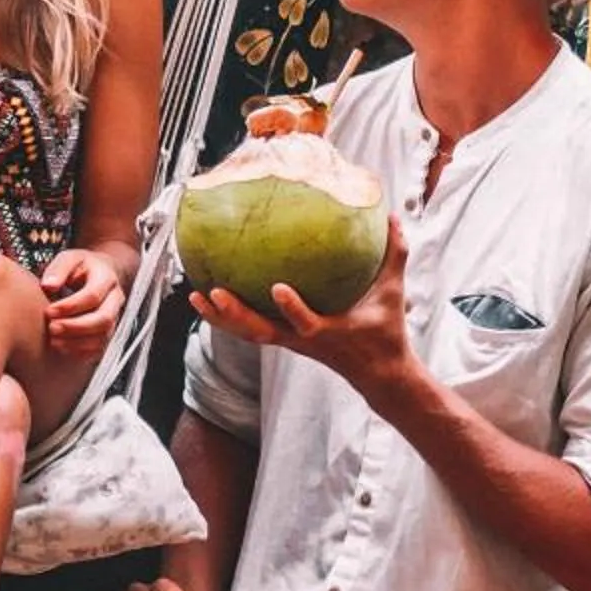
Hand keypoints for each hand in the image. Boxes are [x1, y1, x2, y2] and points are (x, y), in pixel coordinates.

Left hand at [39, 247, 127, 355]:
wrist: (100, 273)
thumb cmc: (81, 266)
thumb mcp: (69, 258)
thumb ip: (58, 269)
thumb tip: (48, 285)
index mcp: (106, 278)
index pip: (92, 296)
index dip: (70, 306)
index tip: (49, 311)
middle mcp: (115, 299)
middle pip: (104, 320)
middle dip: (76, 327)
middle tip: (52, 328)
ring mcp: (115, 317)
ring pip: (103, 337)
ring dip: (77, 342)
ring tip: (54, 340)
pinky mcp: (109, 331)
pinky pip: (100, 348)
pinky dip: (81, 351)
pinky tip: (62, 347)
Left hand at [190, 216, 413, 406]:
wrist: (378, 374)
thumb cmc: (385, 330)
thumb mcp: (393, 292)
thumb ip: (394, 254)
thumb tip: (394, 215)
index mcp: (327, 332)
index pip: (306, 323)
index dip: (292, 308)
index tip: (277, 287)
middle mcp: (301, 340)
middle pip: (261, 333)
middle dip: (236, 315)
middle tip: (213, 292)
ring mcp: (289, 343)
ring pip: (248, 334)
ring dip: (221, 318)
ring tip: (195, 296)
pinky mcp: (284, 340)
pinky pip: (250, 329)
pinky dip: (228, 317)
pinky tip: (209, 296)